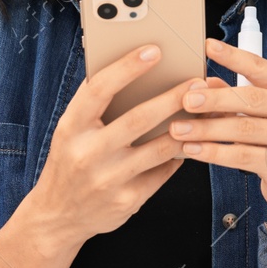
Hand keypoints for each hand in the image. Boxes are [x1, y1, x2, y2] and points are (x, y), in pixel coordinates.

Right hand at [25, 44, 199, 251]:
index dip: (127, 68)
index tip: (153, 50)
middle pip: (139, 118)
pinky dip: (181, 153)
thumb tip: (135, 68)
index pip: (99, 90)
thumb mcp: (72, 131)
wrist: (57, 217)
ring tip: (209, 110)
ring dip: (190, 127)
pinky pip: (164, 170)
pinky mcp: (128, 200)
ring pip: (161, 148)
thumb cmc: (70, 162)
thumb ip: (97, 105)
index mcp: (71, 128)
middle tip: (199, 83)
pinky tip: (195, 140)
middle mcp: (88, 154)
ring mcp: (109, 180)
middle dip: (174, 98)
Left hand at [169, 38, 266, 214]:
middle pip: (253, 99)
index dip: (234, 57)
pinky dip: (215, 152)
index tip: (208, 46)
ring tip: (179, 130)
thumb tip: (203, 84)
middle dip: (216, 99)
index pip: (261, 68)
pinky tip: (193, 150)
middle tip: (186, 99)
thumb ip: (234, 97)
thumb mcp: (257, 115)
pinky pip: (243, 156)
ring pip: (245, 129)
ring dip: (208, 129)